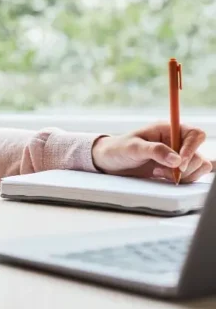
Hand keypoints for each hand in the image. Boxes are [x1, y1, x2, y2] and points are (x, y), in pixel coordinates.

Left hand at [92, 122, 212, 183]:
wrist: (110, 161)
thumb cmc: (119, 149)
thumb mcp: (134, 148)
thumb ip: (155, 151)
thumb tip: (177, 159)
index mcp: (168, 129)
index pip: (195, 134)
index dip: (192, 149)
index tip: (178, 163)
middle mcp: (176, 141)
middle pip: (199, 154)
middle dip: (184, 167)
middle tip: (161, 171)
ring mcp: (178, 155)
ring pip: (199, 165)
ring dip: (184, 174)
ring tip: (159, 173)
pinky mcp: (176, 168)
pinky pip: (192, 175)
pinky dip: (182, 179)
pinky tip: (162, 177)